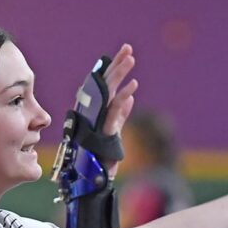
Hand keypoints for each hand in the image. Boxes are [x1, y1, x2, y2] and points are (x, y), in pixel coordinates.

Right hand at [100, 44, 137, 178]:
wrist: (94, 179)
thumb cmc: (101, 157)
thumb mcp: (114, 131)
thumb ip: (121, 114)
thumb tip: (129, 97)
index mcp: (98, 111)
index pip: (105, 85)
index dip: (114, 69)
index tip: (124, 54)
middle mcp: (94, 112)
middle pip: (105, 83)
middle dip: (117, 64)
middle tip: (127, 48)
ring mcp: (97, 120)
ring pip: (108, 91)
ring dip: (119, 73)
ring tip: (131, 58)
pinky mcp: (102, 130)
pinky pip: (113, 109)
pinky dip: (123, 96)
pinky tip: (133, 84)